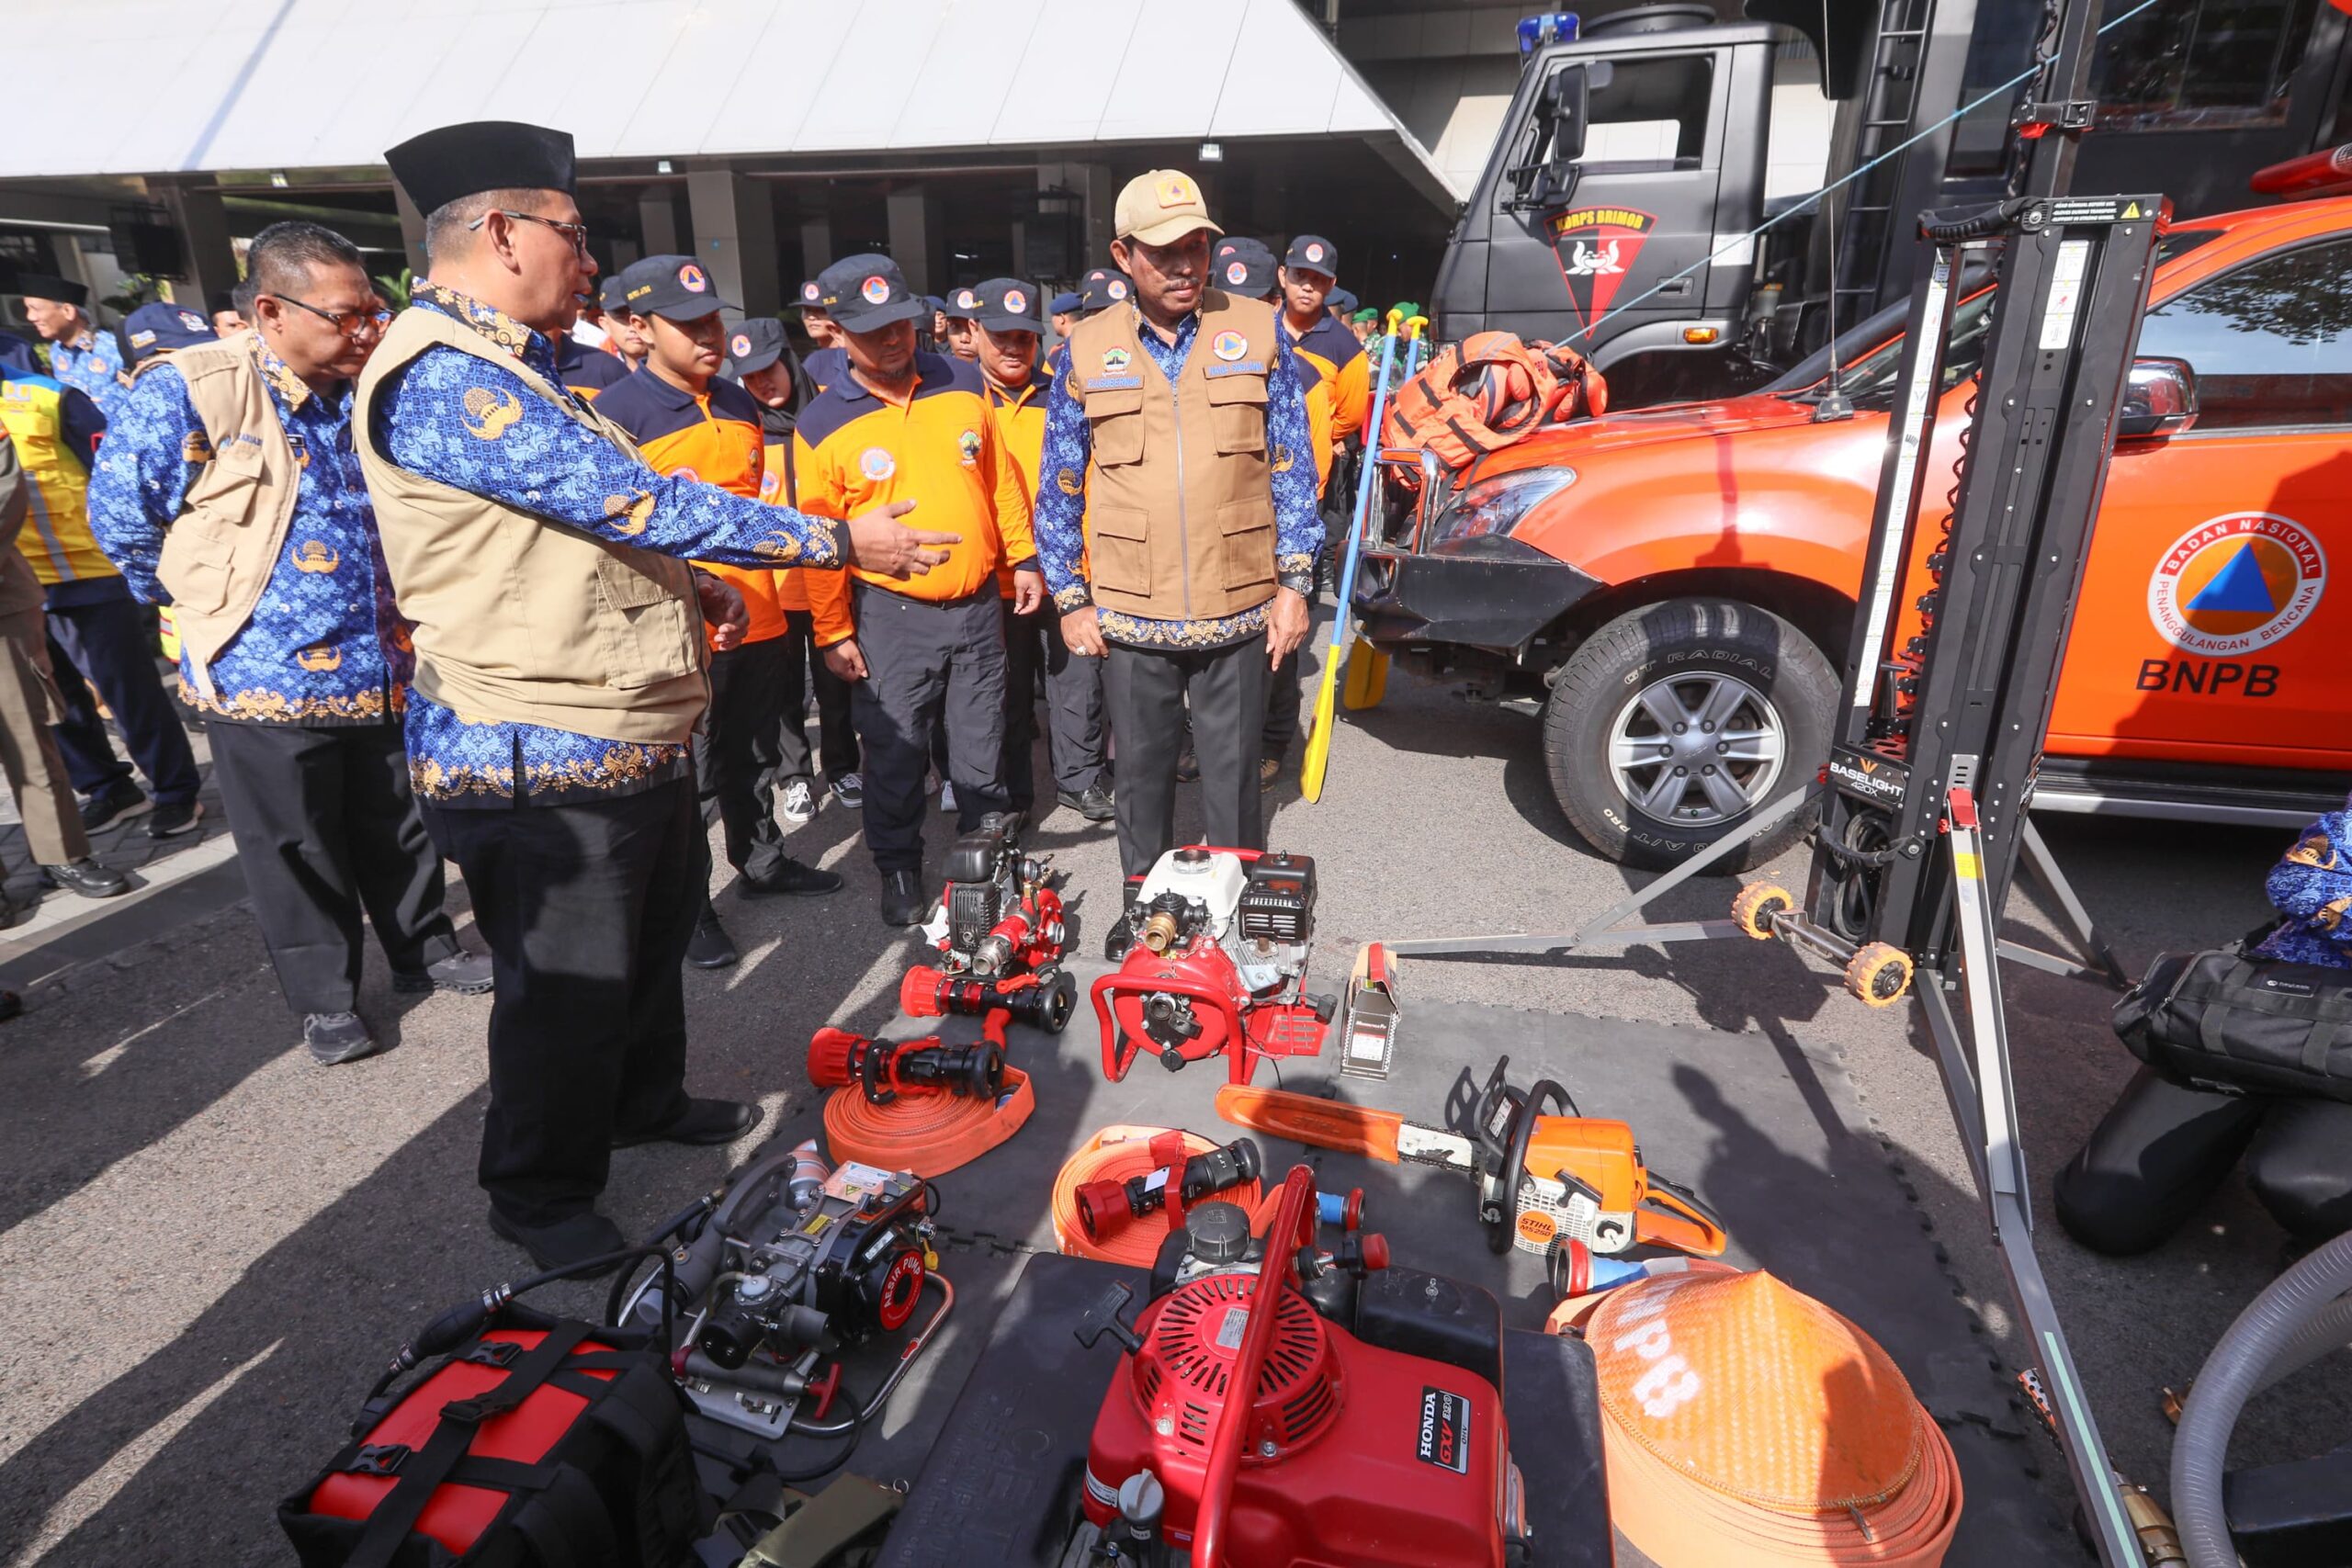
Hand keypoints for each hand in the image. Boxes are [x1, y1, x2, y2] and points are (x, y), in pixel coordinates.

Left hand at [693, 571, 747, 651]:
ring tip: (717, 639)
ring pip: (743, 632)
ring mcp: (736, 620)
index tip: (728, 617)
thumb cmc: (704, 588)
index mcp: (733, 595)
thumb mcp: (701, 583)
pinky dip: (731, 645)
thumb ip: (703, 585)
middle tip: (720, 630)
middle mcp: (739, 608)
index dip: (736, 610)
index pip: (739, 603)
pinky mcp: (732, 630)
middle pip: (745, 620)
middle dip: (734, 627)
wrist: (704, 597)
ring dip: (732, 638)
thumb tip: (706, 588)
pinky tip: (720, 647)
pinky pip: (737, 640)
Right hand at [822, 638, 868, 681]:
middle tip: (854, 661)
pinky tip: (843, 658)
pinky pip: (836, 669)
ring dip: (846, 669)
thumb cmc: (844, 645)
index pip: (853, 678)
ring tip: (848, 659)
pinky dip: (840, 666)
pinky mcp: (828, 663)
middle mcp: (835, 671)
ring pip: (841, 673)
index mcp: (842, 671)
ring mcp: (831, 668)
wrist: (832, 637)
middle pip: (847, 677)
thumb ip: (861, 666)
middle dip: (852, 671)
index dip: (858, 673)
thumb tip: (865, 675)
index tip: (859, 665)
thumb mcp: (856, 655)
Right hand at [844, 498, 960, 577]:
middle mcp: (908, 552)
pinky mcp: (891, 571)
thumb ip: (901, 508)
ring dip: (928, 566)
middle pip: (935, 559)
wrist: (849, 543)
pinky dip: (910, 573)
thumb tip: (914, 502)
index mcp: (909, 536)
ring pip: (923, 570)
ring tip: (928, 561)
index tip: (959, 539)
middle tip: (946, 553)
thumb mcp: (884, 512)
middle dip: (944, 557)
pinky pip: (907, 576)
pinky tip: (909, 568)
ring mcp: (900, 564)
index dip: (949, 538)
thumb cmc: (866, 525)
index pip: (935, 538)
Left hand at [1011, 567, 1045, 615]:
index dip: (1027, 611)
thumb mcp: (1020, 587)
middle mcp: (1038, 593)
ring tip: (1017, 608)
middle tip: (1017, 611)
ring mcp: (1035, 590)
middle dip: (1025, 609)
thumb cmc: (1024, 574)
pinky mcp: (1032, 588)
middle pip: (1033, 605)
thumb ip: (1020, 599)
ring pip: (1030, 601)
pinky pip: (1029, 597)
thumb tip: (1018, 608)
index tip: (1019, 612)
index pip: (1034, 606)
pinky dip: (1024, 600)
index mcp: (1037, 593)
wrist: (1026, 562)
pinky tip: (1019, 603)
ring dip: (1024, 605)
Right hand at [1061, 605, 1106, 657]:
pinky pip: (1075, 651)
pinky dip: (1080, 651)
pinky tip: (1083, 647)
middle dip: (1097, 652)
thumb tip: (1112, 634)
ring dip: (1088, 651)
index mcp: (1090, 626)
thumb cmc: (1085, 611)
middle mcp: (1081, 633)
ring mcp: (1073, 637)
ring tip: (1091, 648)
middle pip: (1092, 650)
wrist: (1071, 607)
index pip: (1100, 644)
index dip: (1104, 649)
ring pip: (1084, 652)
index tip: (1105, 651)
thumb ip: (1104, 625)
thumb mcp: (1097, 615)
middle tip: (1099, 651)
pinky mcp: (1067, 640)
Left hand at [1265, 586, 1309, 667]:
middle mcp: (1295, 634)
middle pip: (1288, 650)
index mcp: (1285, 633)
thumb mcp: (1271, 621)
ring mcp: (1303, 631)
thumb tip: (1269, 649)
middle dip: (1281, 651)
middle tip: (1275, 647)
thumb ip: (1271, 637)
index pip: (1280, 652)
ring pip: (1295, 646)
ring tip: (1282, 639)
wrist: (1294, 594)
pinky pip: (1301, 640)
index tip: (1274, 668)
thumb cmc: (1281, 605)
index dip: (1277, 661)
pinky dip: (1295, 641)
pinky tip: (1290, 635)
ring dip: (1288, 646)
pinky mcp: (1307, 628)